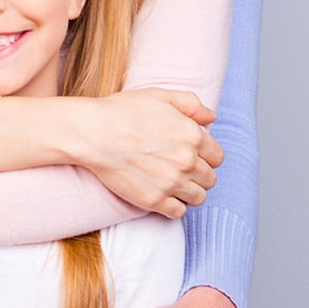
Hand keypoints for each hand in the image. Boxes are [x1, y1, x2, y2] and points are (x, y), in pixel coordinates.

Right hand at [78, 89, 223, 217]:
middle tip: (178, 168)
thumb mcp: (158, 95)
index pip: (217, 156)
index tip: (191, 154)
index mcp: (192, 135)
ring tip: (171, 182)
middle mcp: (187, 161)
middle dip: (198, 174)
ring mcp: (172, 182)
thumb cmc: (121, 111)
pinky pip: (178, 212)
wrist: (92, 133)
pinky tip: (162, 194)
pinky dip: (173, 206)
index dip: (205, 155)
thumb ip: (190, 103)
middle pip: (210, 179)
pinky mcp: (154, 200)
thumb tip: (211, 117)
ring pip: (198, 197)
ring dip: (188, 191)